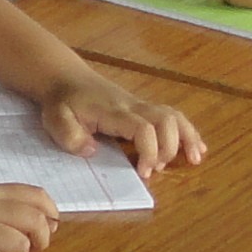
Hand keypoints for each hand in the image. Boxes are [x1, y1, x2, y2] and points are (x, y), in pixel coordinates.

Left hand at [40, 70, 204, 177]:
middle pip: (166, 120)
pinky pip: (172, 116)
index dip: (149, 151)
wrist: (66, 78)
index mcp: (113, 111)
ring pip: (173, 115)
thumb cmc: (61, 102)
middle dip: (171, 147)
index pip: (143, 128)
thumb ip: (69, 136)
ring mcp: (140, 105)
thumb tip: (92, 150)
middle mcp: (132, 106)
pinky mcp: (143, 108)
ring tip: (195, 159)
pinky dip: (187, 131)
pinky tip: (196, 147)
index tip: (144, 173)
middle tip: (159, 170)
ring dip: (187, 137)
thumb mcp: (55, 119)